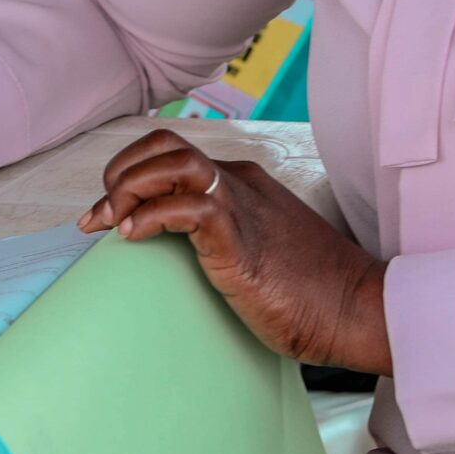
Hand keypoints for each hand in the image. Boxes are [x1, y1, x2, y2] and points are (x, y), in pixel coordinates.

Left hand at [79, 129, 391, 372]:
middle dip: (120, 171)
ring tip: (110, 221)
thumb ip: (220, 240)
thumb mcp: (256, 253)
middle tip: (98, 215)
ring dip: (129, 185)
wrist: (356, 309)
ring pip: (172, 161)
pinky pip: (185, 206)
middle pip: (165, 145)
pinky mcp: (240, 234)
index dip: (130, 174)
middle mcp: (238, 182)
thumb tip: (176, 253)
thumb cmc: (309, 292)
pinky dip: (150, 215)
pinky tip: (133, 237)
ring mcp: (240, 204)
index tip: (105, 214)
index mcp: (241, 183)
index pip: (173, 154)